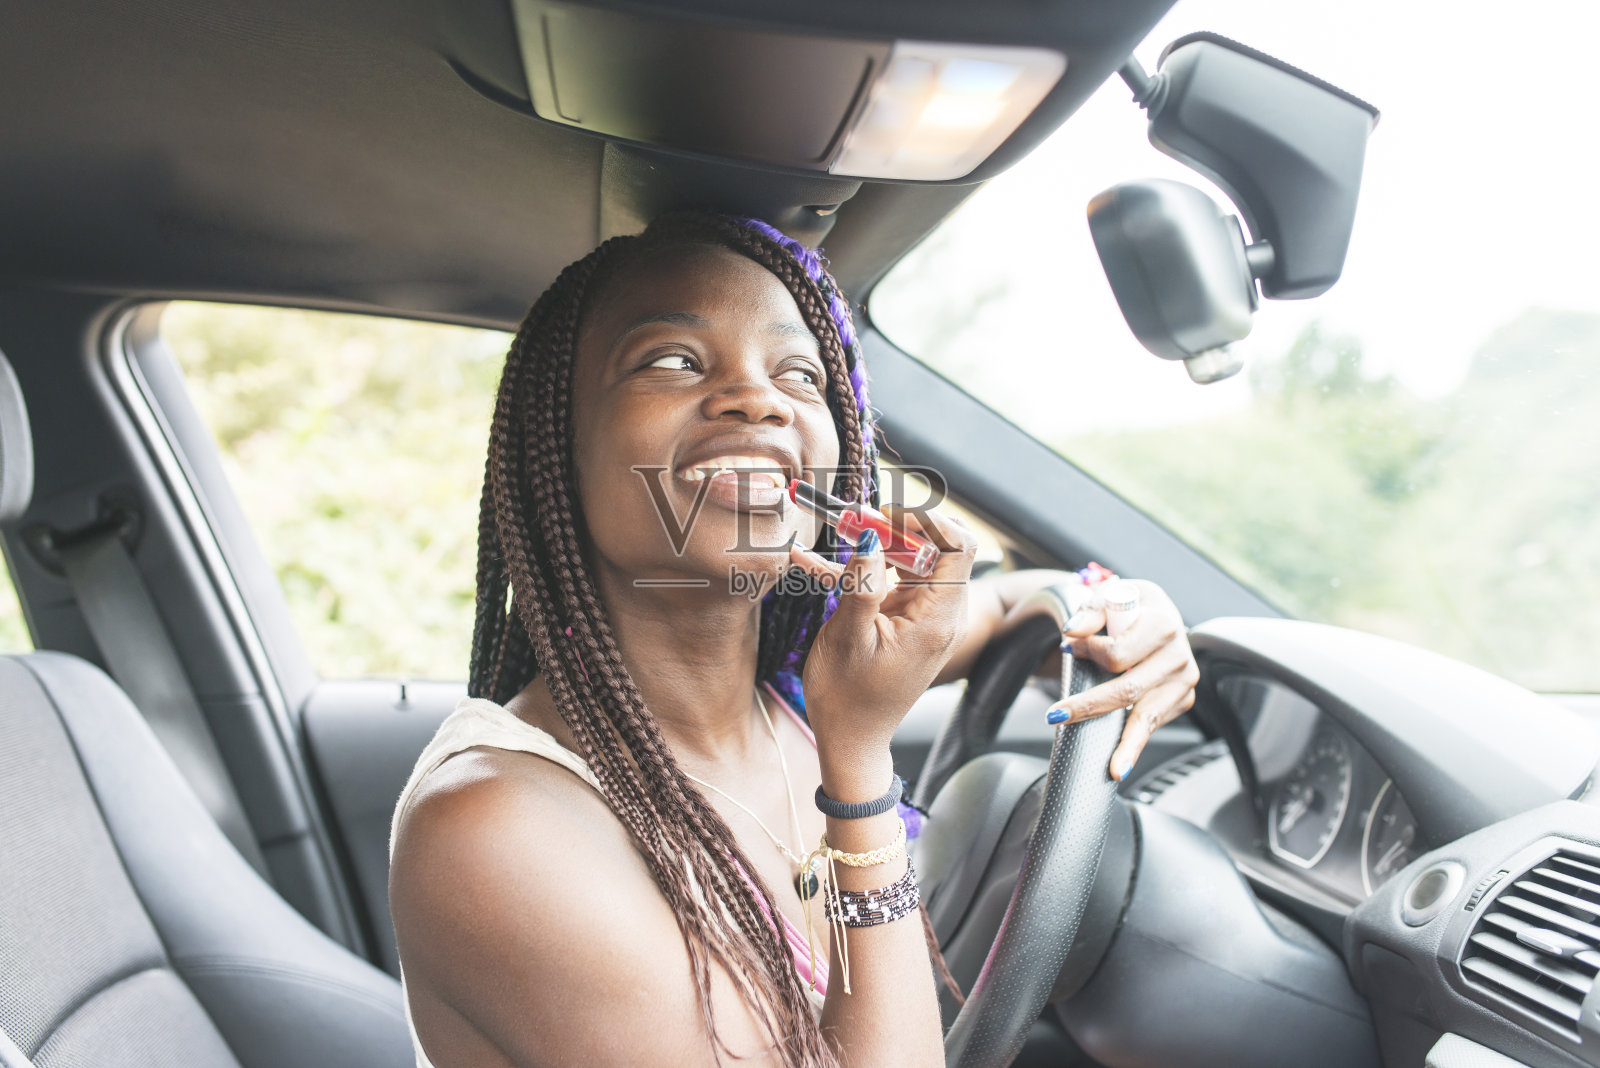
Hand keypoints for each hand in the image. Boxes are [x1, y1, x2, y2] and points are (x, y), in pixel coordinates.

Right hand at [787, 507, 977, 797]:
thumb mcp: (848, 638)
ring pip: (911, 558)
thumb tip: (871, 538)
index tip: (884, 513)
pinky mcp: (906, 619)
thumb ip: (862, 584)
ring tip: (835, 531)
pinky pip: (891, 580)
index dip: (926, 519)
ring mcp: (925, 615)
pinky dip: (862, 569)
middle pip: (936, 546)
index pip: (958, 545)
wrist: (851, 739)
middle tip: (853, 519)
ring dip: (876, 543)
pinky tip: (813, 564)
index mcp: (937, 619)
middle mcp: (941, 614)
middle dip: (896, 526)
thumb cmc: (848, 699)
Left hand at [1045, 579, 1199, 782]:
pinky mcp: (1182, 700)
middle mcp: (1179, 656)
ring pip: (1146, 718)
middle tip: (1055, 715)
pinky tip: (1123, 762)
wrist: (1158, 615)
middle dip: (1089, 706)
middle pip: (1127, 690)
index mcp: (1163, 624)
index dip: (1088, 652)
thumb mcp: (1111, 594)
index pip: (1118, 653)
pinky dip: (1135, 741)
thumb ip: (1091, 610)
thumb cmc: (1131, 606)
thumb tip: (1071, 632)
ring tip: (1112, 769)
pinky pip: (1153, 724)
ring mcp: (1183, 682)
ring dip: (1125, 744)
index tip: (1068, 647)